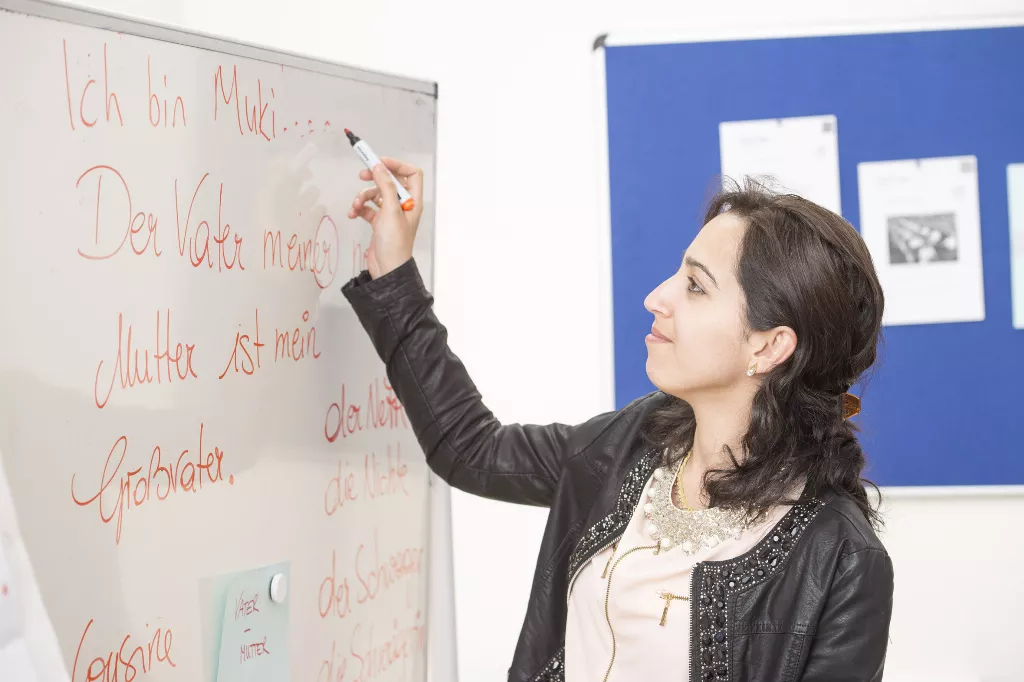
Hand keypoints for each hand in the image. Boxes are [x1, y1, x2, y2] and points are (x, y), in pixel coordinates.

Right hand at [347, 157, 423, 278]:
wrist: (386, 268)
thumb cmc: (395, 244)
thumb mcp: (390, 211)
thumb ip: (386, 186)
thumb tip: (379, 167)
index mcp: (413, 201)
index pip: (411, 174)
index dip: (397, 165)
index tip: (379, 162)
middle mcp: (403, 205)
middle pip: (390, 181)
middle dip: (375, 178)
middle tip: (362, 175)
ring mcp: (390, 214)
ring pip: (375, 194)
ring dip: (363, 196)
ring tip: (356, 204)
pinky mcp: (379, 222)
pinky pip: (367, 208)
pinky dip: (359, 208)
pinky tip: (353, 213)